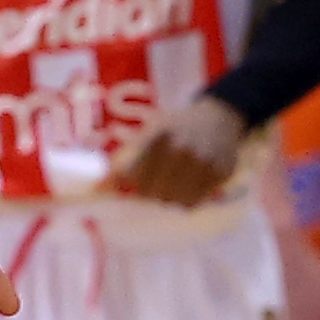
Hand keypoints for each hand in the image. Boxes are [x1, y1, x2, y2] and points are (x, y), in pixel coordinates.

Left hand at [107, 89, 250, 205]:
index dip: (123, 182)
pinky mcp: (219, 173)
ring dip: (166, 197)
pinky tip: (187, 186)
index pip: (132, 172)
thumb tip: (99, 189)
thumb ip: (129, 157)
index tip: (120, 183)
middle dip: (146, 191)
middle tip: (150, 184)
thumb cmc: (179, 127)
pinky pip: (193, 202)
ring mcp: (203, 162)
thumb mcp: (154, 130)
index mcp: (161, 135)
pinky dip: (185, 199)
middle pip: (151, 191)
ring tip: (170, 185)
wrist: (220, 118)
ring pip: (172, 200)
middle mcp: (182, 148)